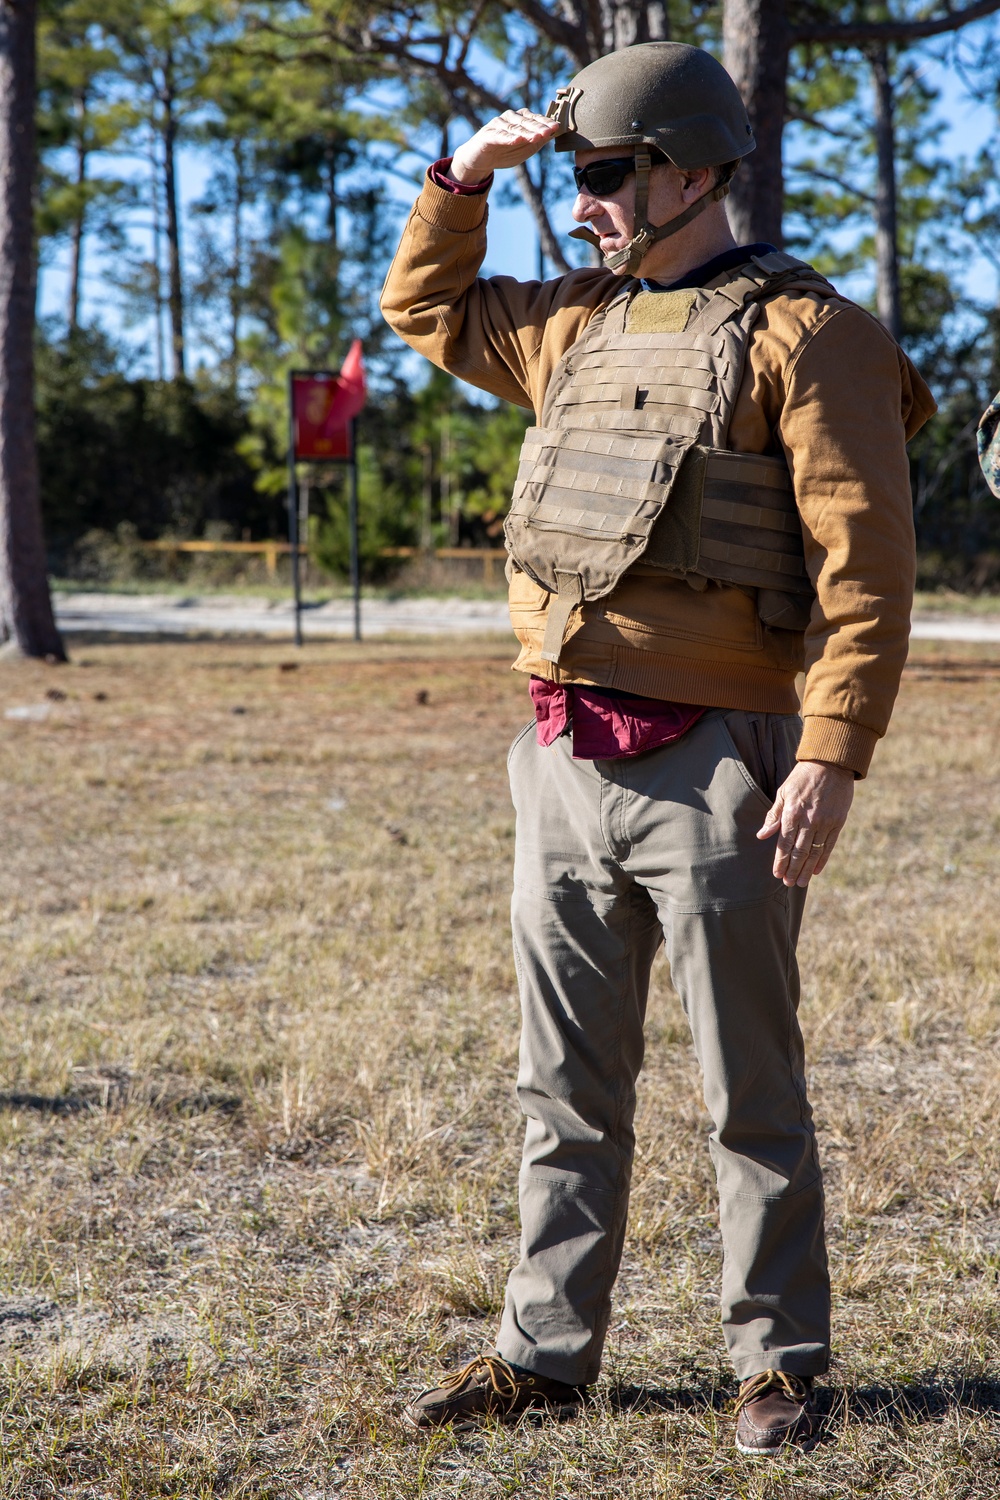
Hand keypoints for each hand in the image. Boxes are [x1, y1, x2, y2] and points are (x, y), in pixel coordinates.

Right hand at [449, 109, 559, 183]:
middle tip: (550, 131)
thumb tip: (554, 134)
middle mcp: (509, 118)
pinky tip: (517, 139)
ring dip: (526, 132)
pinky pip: (499, 135)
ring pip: (514, 127)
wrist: (479, 160)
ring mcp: (498, 125)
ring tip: (536, 137)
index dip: (546, 123)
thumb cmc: (504, 152)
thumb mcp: (524, 148)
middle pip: (526, 122)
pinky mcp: (487, 134)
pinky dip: (508, 137)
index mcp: (520, 119)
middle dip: (538, 126)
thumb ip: (538, 141)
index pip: (535, 119)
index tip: (557, 127)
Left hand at [756, 760, 854, 887]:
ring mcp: (825, 822)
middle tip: (788, 883)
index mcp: (792, 813)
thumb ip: (773, 816)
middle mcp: (809, 820)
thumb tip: (762, 835)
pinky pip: (829, 845)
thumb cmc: (802, 777)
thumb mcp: (783, 792)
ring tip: (801, 882)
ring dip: (806, 869)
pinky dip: (823, 859)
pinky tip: (816, 870)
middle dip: (792, 869)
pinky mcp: (838, 822)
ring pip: (814, 852)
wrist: (831, 764)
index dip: (780, 861)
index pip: (784, 843)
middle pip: (799, 851)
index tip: (776, 874)